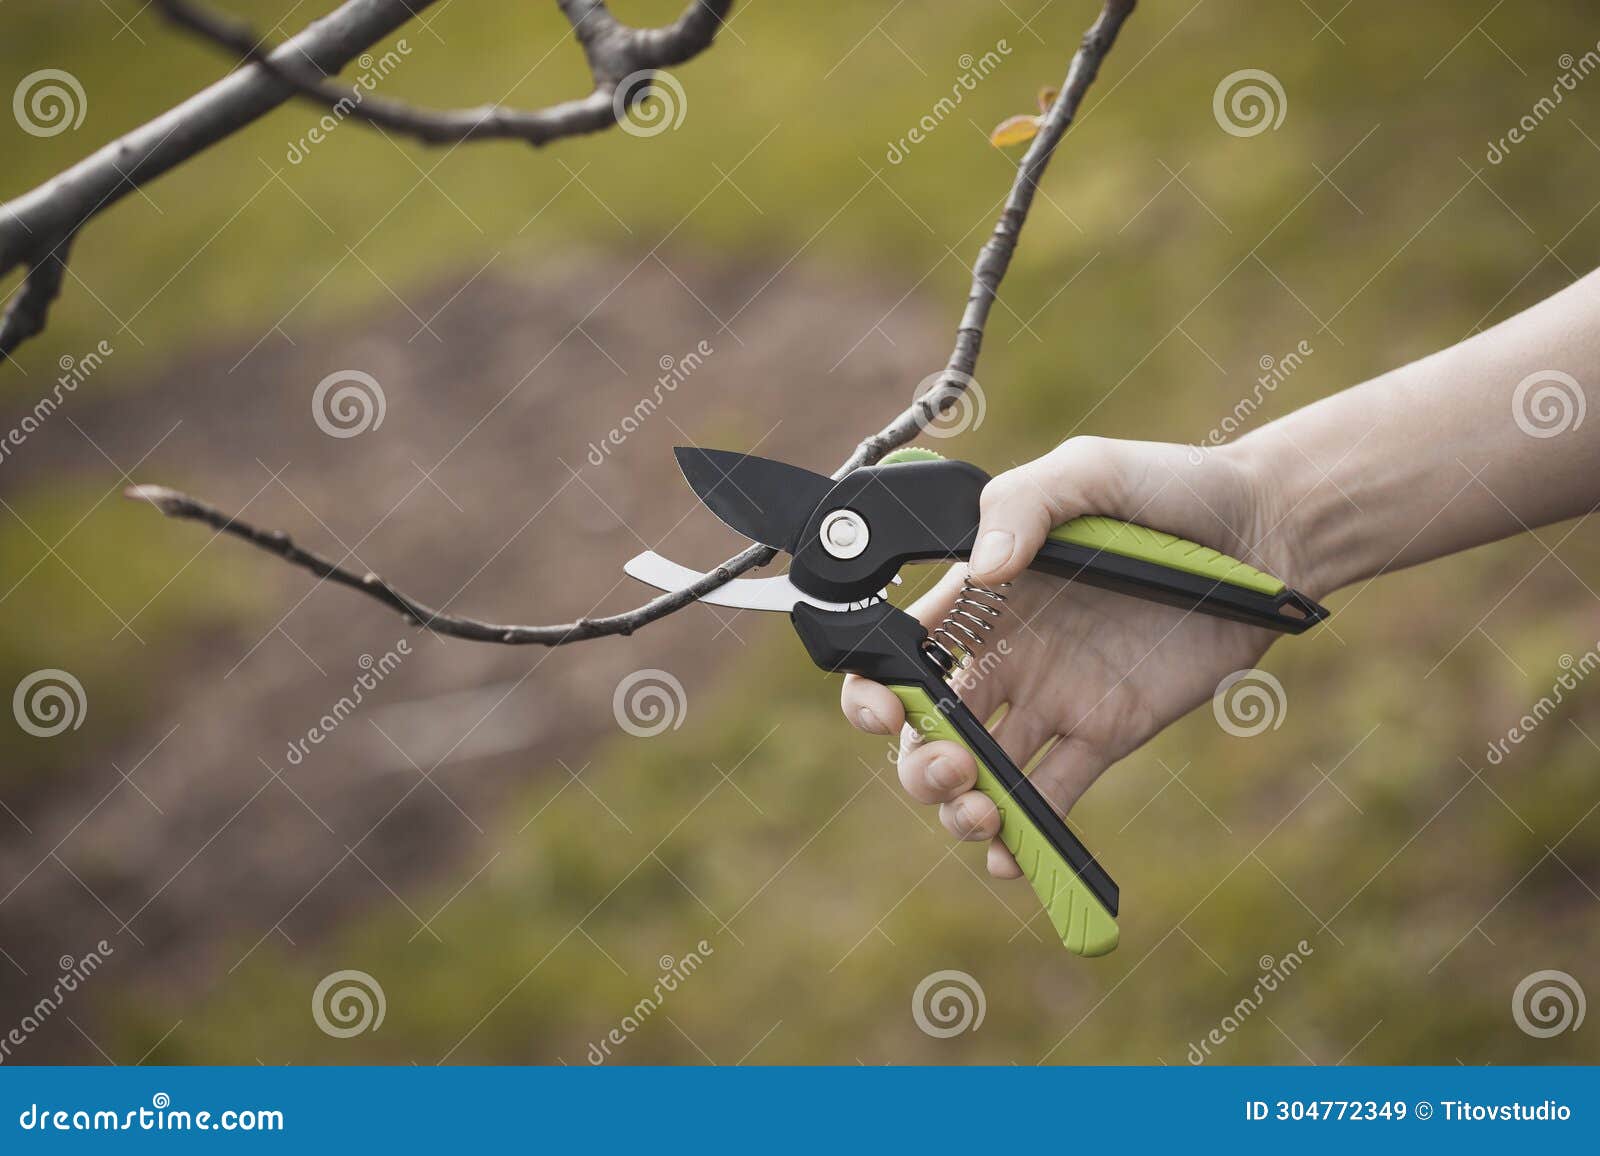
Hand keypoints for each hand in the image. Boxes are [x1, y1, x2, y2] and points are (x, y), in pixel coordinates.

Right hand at [840, 436, 1309, 876]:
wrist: (1265, 532)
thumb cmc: (1169, 488)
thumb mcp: (1089, 472)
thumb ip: (1024, 504)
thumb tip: (986, 569)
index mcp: (983, 597)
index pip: (900, 654)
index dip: (875, 692)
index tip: (886, 711)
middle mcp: (1006, 652)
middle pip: (929, 729)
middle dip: (920, 763)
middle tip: (956, 766)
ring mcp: (1053, 698)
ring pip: (981, 772)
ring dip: (962, 806)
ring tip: (985, 814)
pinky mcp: (1105, 732)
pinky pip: (1053, 795)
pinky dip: (1028, 836)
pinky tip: (1015, 859)